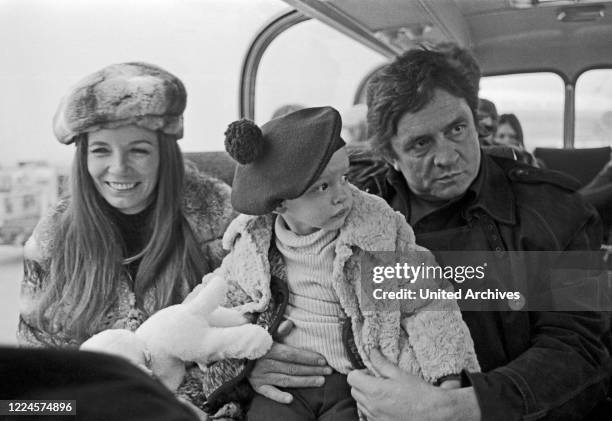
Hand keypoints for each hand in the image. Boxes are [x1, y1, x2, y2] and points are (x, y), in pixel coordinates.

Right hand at [248, 320, 331, 403]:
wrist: (235, 352)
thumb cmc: (256, 342)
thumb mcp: (265, 334)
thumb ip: (278, 330)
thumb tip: (289, 323)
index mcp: (270, 349)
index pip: (292, 354)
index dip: (308, 357)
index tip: (323, 360)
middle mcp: (266, 363)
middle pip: (293, 368)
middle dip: (312, 370)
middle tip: (328, 371)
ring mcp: (261, 376)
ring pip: (286, 380)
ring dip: (304, 381)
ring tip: (320, 381)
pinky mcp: (257, 386)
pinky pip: (269, 393)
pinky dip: (279, 396)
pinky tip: (291, 399)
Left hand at [347, 349, 480, 420]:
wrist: (433, 413)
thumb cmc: (418, 393)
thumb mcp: (399, 373)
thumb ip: (381, 363)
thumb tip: (371, 352)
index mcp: (374, 390)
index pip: (352, 378)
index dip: (360, 372)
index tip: (371, 372)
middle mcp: (371, 406)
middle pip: (354, 391)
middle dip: (362, 383)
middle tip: (377, 380)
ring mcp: (375, 417)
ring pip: (360, 403)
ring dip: (366, 396)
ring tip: (383, 392)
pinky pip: (368, 415)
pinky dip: (372, 408)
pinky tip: (386, 404)